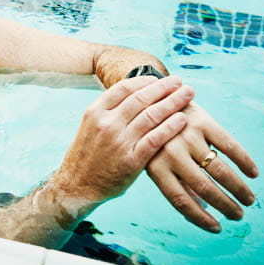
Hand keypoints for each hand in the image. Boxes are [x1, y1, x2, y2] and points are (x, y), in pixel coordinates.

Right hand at [46, 76, 192, 214]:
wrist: (76, 186)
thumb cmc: (87, 155)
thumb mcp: (90, 126)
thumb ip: (109, 111)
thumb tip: (133, 95)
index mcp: (95, 111)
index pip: (124, 87)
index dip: (145, 81)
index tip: (159, 79)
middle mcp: (106, 123)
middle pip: (141, 98)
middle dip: (164, 87)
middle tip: (180, 82)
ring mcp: (119, 141)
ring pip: (151, 115)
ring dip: (173, 102)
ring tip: (187, 95)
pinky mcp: (131, 161)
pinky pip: (155, 139)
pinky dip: (170, 127)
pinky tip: (182, 120)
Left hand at [146, 102, 258, 232]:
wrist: (155, 98)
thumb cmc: (158, 138)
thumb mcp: (156, 160)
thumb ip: (175, 182)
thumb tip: (203, 211)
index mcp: (155, 166)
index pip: (180, 200)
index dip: (200, 218)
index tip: (217, 228)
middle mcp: (170, 152)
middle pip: (203, 187)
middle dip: (225, 205)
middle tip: (239, 215)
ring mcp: (187, 135)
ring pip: (219, 169)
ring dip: (238, 188)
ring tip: (249, 200)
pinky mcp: (203, 120)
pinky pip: (229, 145)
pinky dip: (244, 161)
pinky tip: (254, 173)